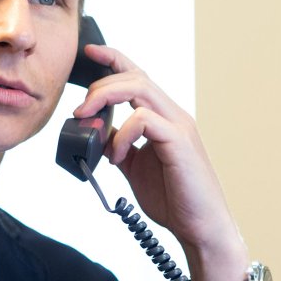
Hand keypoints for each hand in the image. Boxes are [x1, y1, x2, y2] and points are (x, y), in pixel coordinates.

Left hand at [73, 40, 249, 280]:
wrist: (201, 228)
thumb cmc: (175, 199)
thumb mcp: (136, 167)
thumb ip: (119, 146)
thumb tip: (96, 135)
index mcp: (165, 118)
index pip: (138, 75)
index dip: (114, 58)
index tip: (90, 52)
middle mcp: (174, 115)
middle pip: (134, 76)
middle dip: (100, 85)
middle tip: (79, 110)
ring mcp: (179, 127)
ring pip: (140, 88)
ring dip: (106, 99)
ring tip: (88, 122)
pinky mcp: (179, 142)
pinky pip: (144, 120)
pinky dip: (122, 134)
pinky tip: (116, 157)